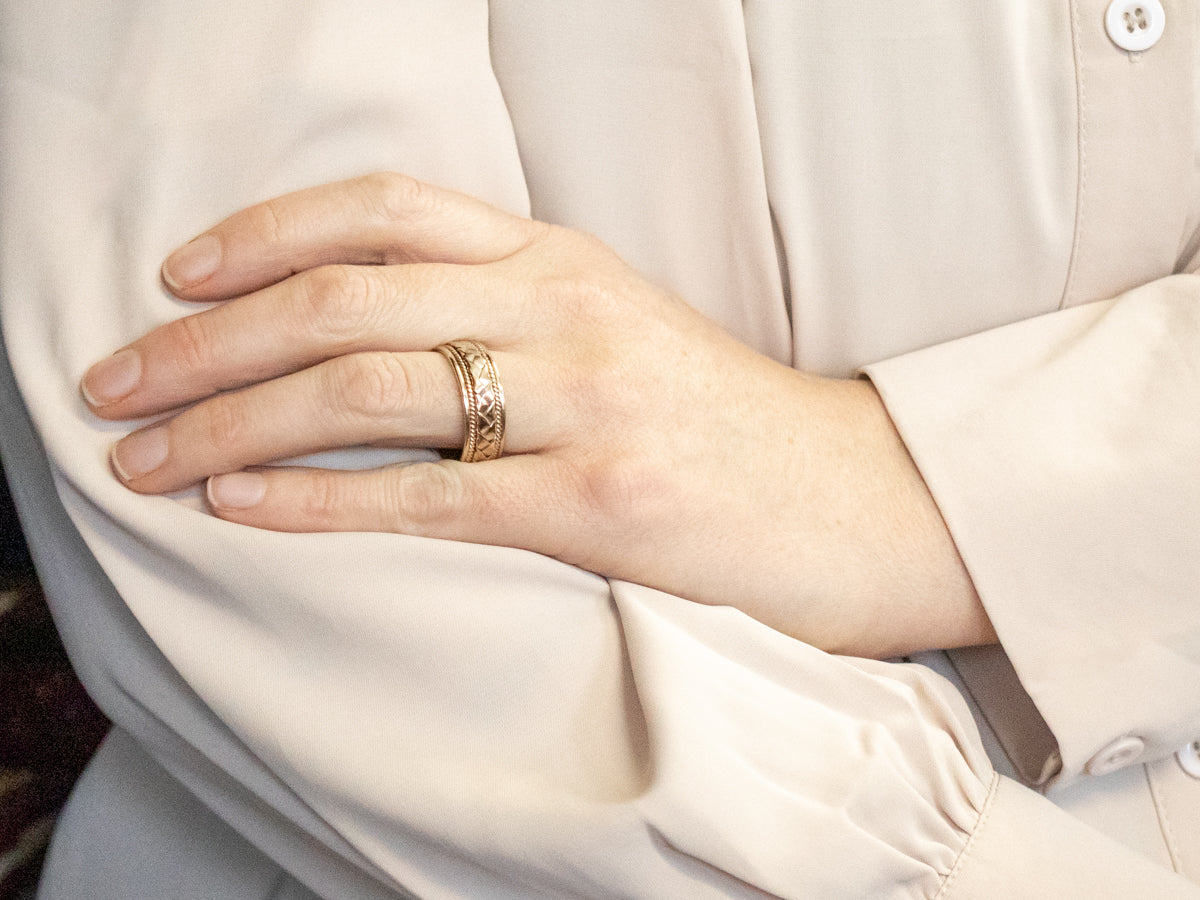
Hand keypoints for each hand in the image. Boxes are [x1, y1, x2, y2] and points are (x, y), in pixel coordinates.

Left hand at [81, 173, 992, 656]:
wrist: (848, 497)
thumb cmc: (720, 418)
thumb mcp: (615, 324)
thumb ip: (509, 303)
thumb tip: (372, 325)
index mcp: (563, 257)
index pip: (386, 210)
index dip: (264, 234)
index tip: (181, 275)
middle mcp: (565, 311)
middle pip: (344, 302)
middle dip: (205, 341)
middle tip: (115, 384)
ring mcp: (582, 405)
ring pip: (366, 395)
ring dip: (232, 422)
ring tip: (144, 457)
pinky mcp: (598, 504)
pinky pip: (425, 498)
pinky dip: (314, 502)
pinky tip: (237, 502)